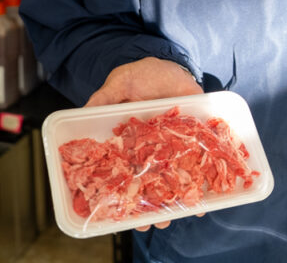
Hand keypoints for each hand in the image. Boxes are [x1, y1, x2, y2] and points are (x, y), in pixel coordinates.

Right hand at [87, 58, 204, 230]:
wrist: (173, 63)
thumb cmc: (143, 74)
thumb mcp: (121, 82)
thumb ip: (103, 98)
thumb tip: (83, 112)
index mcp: (129, 141)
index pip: (123, 171)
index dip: (121, 192)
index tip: (121, 212)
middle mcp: (150, 148)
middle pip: (149, 181)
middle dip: (150, 205)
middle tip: (152, 223)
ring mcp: (173, 145)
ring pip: (173, 178)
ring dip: (175, 199)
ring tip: (177, 216)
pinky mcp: (193, 138)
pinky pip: (198, 161)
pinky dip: (202, 179)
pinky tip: (203, 200)